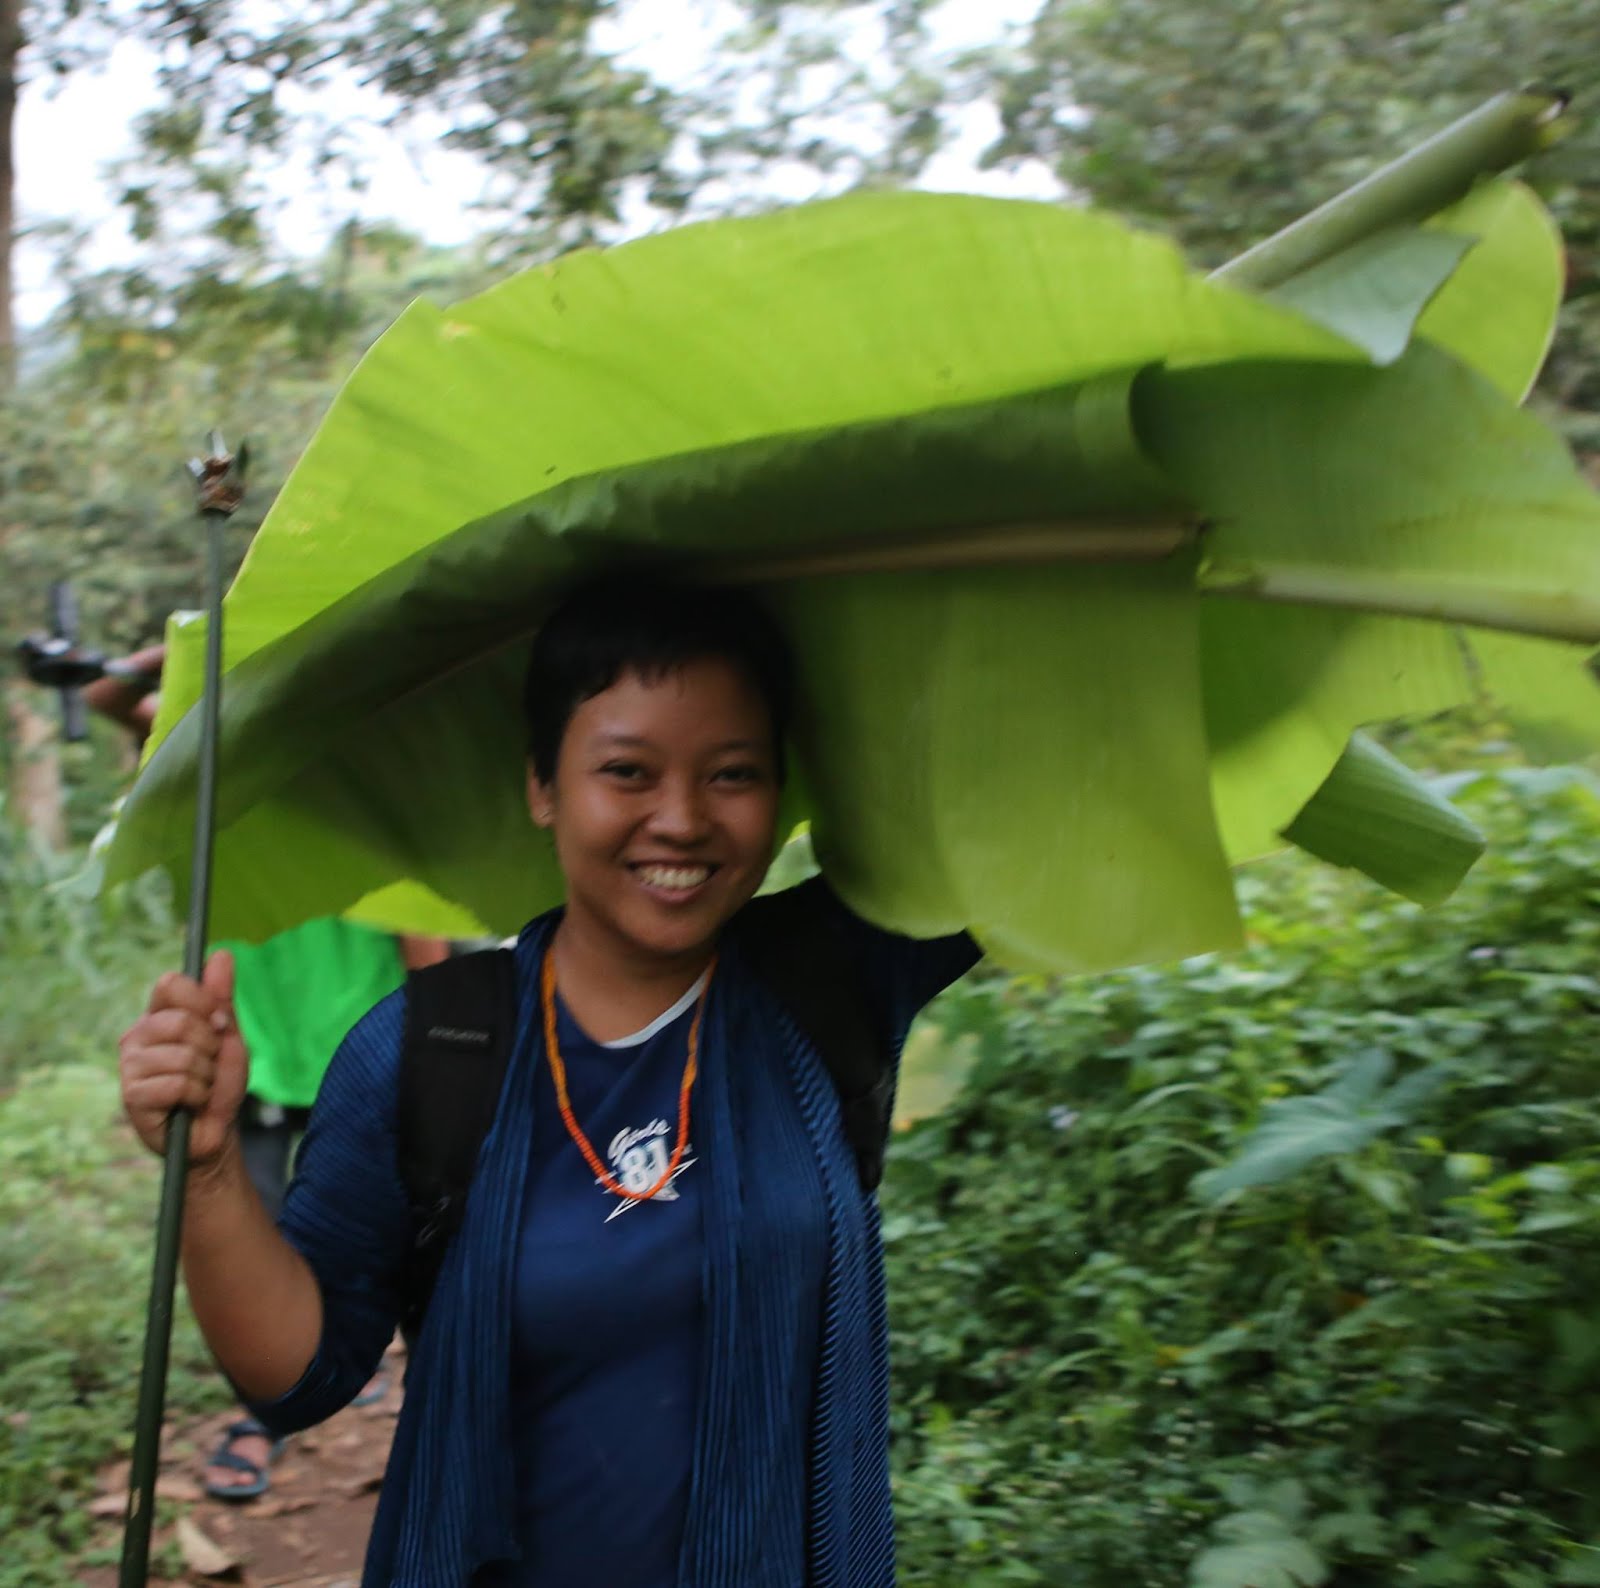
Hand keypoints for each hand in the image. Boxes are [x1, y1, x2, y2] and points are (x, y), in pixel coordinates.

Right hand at [119, 951, 248, 1166]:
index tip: (219, 1022)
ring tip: (199, 1087)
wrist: (215, 1131)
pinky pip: (178, 1083)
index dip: (202, 1001)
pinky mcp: (131, 1095)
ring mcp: (130, 1066)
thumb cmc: (218, 1082)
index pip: (170, 983)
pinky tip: (188, 1104)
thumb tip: (222, 953)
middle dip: (210, 1046)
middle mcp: (137, 1036)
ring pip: (183, 1055)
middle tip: (209, 1064)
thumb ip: (222, 997)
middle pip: (181, 1021)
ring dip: (206, 1076)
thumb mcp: (228, 1035)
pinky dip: (197, 1096)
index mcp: (158, 1016)